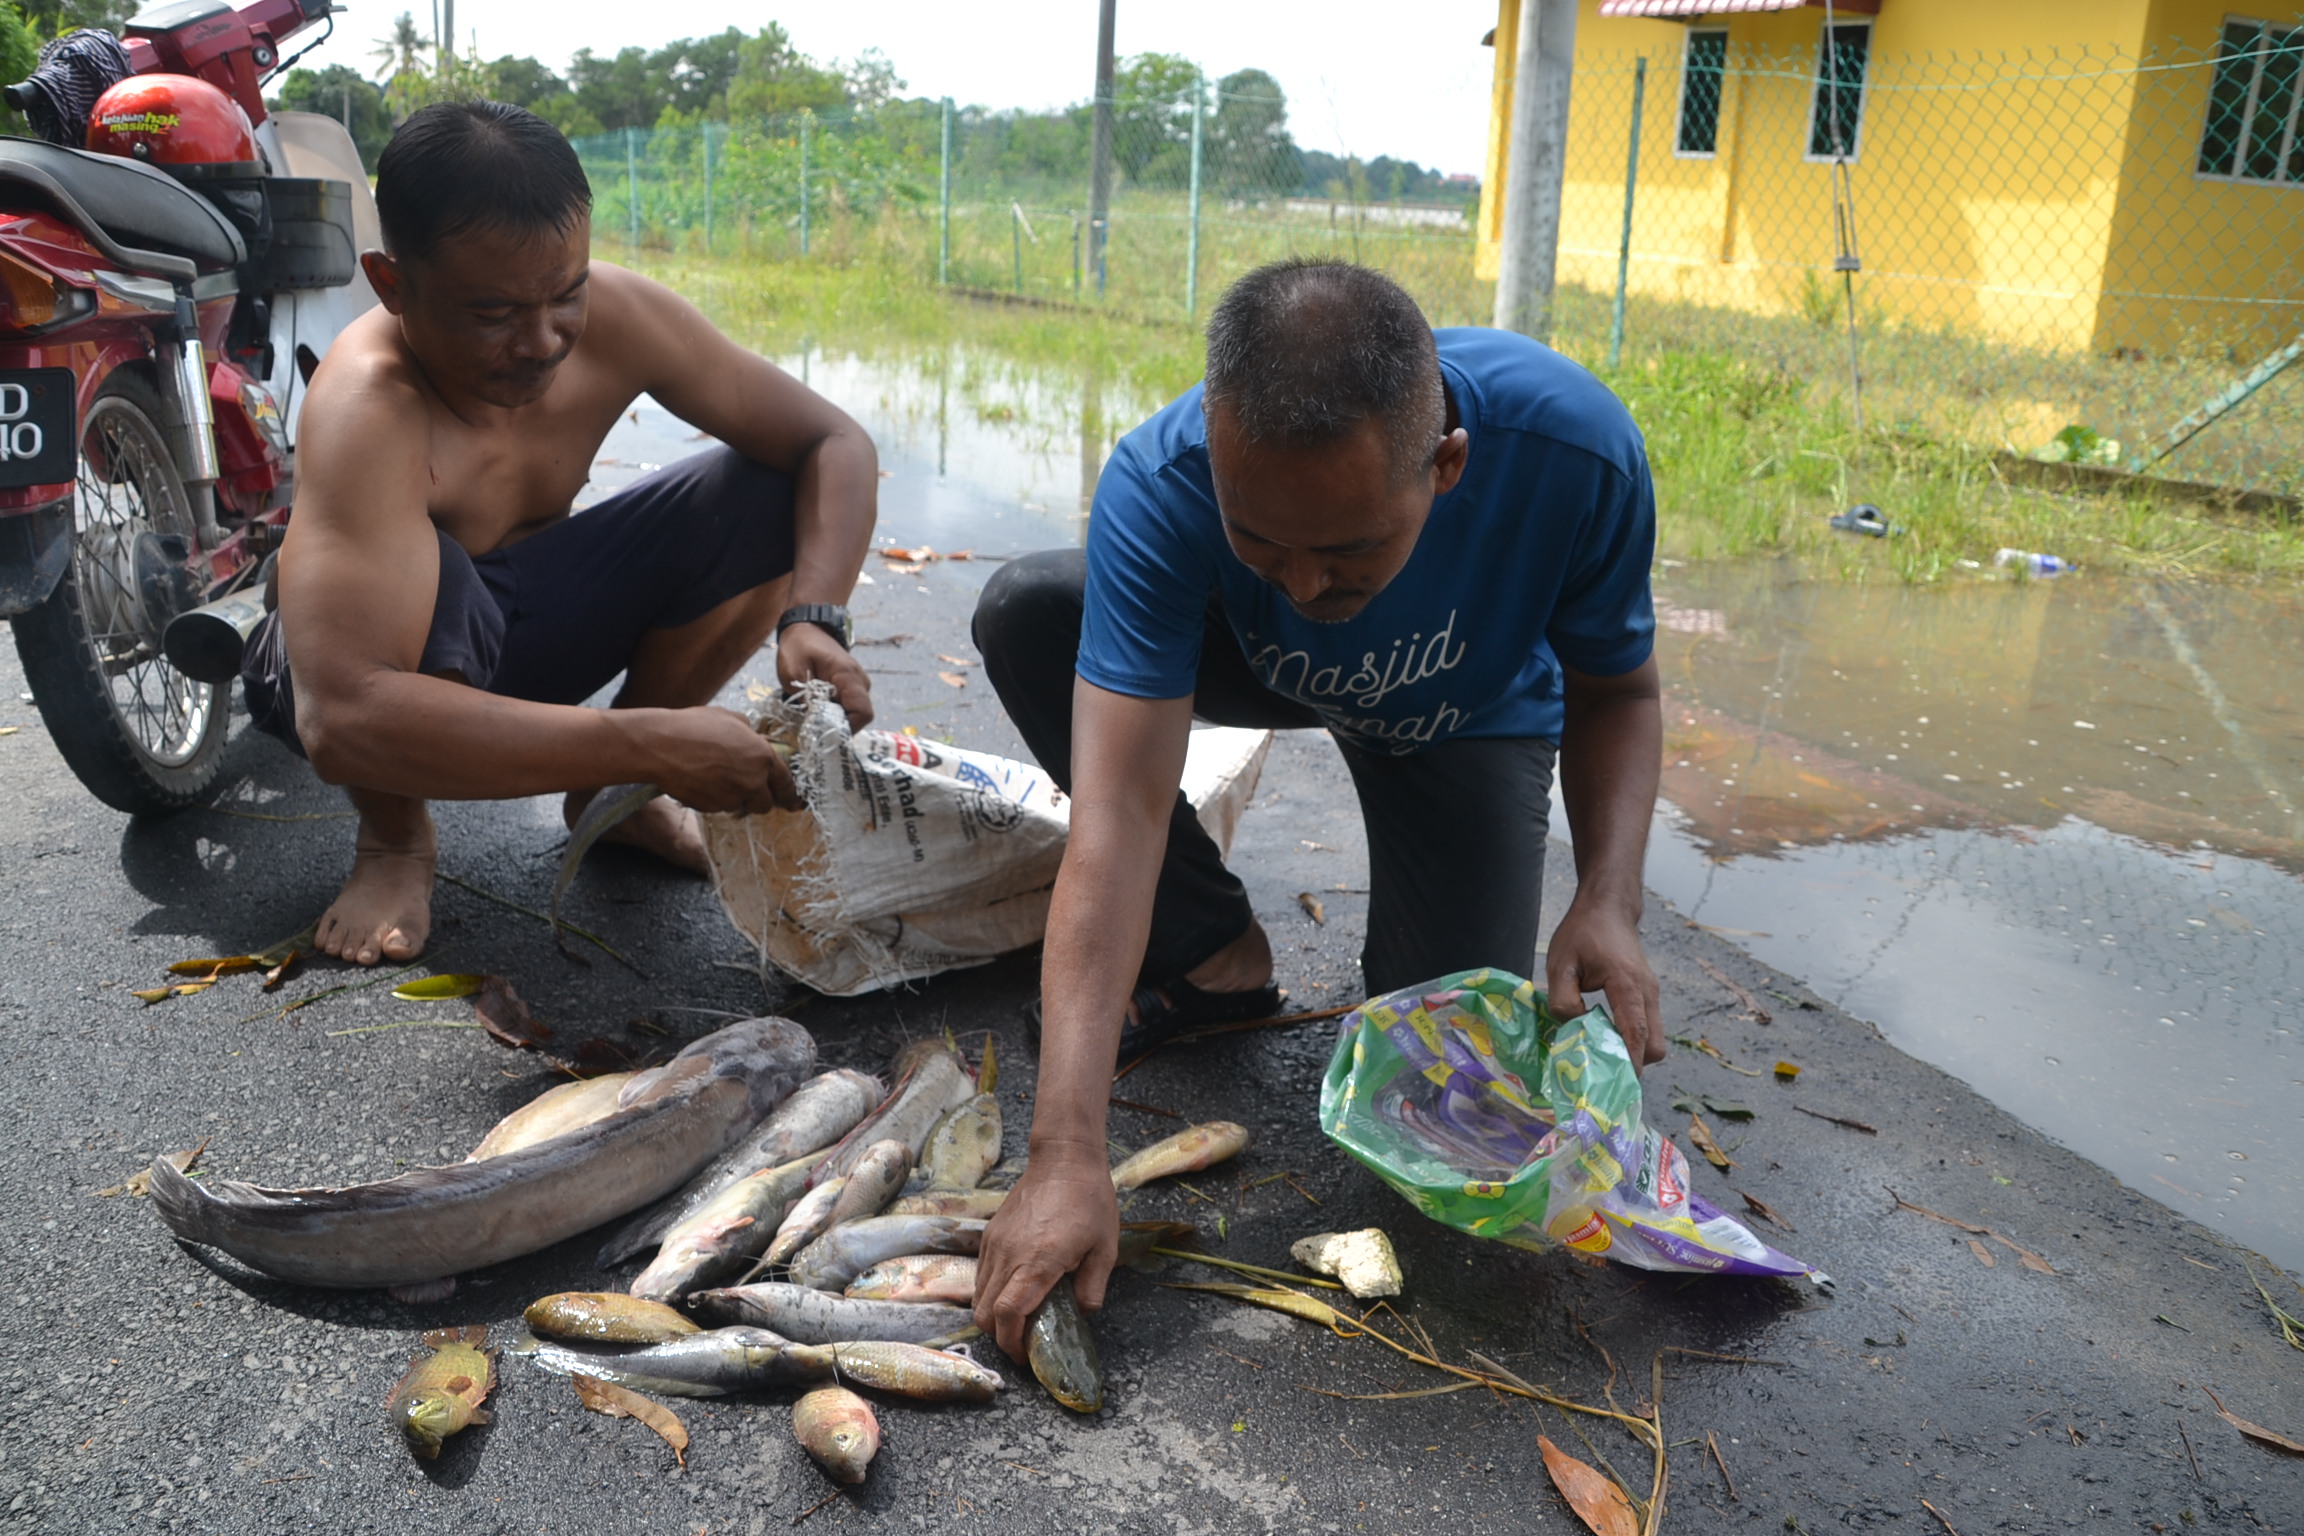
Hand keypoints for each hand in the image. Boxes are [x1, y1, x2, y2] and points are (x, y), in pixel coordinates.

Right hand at [653, 705, 803, 813]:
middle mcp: (752, 781)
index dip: (790, 793)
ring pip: (740, 805)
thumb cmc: (694, 726)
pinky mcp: (711, 807)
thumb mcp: (730, 718)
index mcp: (762, 756)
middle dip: (759, 798)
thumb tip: (752, 737)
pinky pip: (718, 807)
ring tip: (714, 777)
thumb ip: (749, 732)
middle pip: (765, 804)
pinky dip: (714, 799)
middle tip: (747, 788)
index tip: (793, 802)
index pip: (785, 782)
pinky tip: (700, 781)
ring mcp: (731, 797)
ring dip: (734, 797)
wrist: (662, 746)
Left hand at [776, 620, 873, 730]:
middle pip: (860, 716)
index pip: (862, 712)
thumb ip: (804, 697)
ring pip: (854, 712)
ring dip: (836, 719)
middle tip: (816, 728)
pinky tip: (819, 709)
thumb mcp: (792, 672)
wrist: (807, 628)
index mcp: (847, 676)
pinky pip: (849, 706)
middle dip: (839, 726)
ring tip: (814, 717)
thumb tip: (814, 722)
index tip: (826, 732)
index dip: (848, 728)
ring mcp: (858, 684)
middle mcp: (859, 681)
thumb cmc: (799, 647)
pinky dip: (836, 712)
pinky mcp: (852, 686)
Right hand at [974, 1142, 1119, 1360]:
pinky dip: (991, 1293)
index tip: (1024, 1356)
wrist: (1065, 1159)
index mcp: (1037, 1263)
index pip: (1008, 1315)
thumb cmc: (1090, 1201)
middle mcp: (1008, 1256)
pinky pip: (981, 1275)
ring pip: (978, 1296)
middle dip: (1000, 1336)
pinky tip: (1015, 1289)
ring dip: (994, 1315)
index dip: (1011, 1343)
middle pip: (985, 1313)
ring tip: (1020, 1318)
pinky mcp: (990, 1234)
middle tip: (1023, 1341)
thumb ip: (1092, 1289)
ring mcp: (995, 1244)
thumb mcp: (1104, 1249)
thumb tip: (1082, 1315)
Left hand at [1545, 896, 1665, 1068]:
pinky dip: (1632, 1040)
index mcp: (1627, 984)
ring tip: (1601, 1061)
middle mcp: (1647, 992)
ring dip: (1633, 1053)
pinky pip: (1646, 1027)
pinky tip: (1605, 1041)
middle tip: (1603, 1075)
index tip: (1616, 1086)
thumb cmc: (1582, 933)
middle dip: (1634, 1064)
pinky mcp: (1647, 995)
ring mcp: (1651, 994)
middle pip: (1655, 1046)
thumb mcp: (1559, 964)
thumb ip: (1563, 1000)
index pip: (1636, 1032)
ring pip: (1653, 1039)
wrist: (1607, 908)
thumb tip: (1574, 1029)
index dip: (1629, 1063)